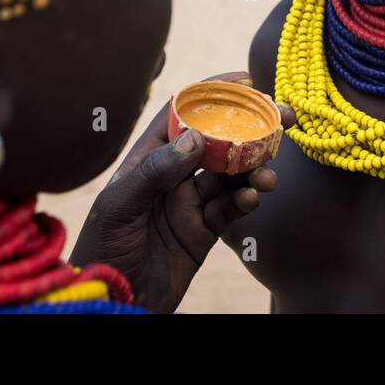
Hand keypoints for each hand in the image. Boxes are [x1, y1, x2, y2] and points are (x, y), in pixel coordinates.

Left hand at [70, 71, 293, 312]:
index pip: (182, 114)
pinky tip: (252, 198)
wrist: (112, 303)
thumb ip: (155, 171)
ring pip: (231, 174)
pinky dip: (246, 200)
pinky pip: (232, 208)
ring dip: (254, 169)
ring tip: (267, 176)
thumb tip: (196, 136)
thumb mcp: (119, 208)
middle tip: (282, 119)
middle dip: (249, 129)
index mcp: (147, 159)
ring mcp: (189, 202)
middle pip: (218, 141)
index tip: (244, 80)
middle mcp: (172, 175)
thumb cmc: (102, 251)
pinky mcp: (204, 231)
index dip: (212, 94)